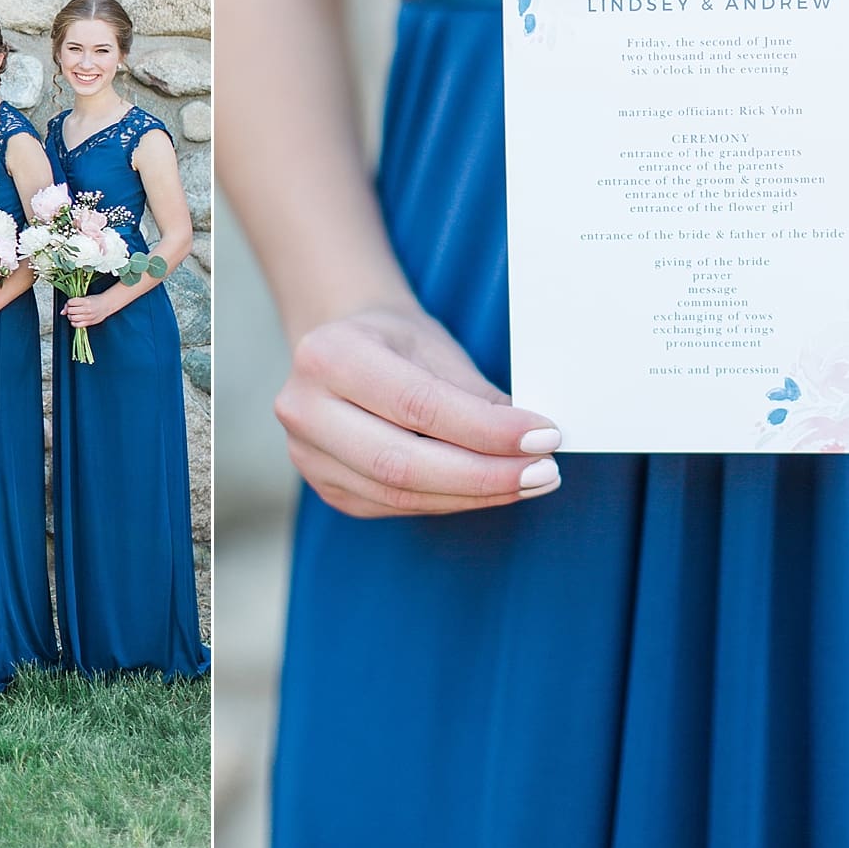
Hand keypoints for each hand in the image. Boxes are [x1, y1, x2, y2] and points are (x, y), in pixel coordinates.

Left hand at [62, 292, 116, 328]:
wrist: (107, 304)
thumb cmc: (96, 300)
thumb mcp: (85, 298)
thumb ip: (73, 303)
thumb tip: (62, 312)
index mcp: (86, 301)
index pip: (70, 302)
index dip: (68, 303)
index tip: (70, 304)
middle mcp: (87, 309)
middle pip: (70, 311)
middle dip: (69, 310)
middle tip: (72, 309)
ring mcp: (88, 316)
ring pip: (72, 318)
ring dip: (71, 316)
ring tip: (74, 314)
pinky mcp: (89, 322)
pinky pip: (77, 325)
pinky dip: (74, 323)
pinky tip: (76, 320)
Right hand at [274, 303, 561, 518]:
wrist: (341, 349)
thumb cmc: (392, 341)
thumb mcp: (434, 346)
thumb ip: (474, 395)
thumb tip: (533, 441)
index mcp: (328, 355)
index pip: (419, 404)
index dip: (486, 429)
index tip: (543, 436)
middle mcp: (304, 408)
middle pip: (401, 461)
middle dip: (483, 473)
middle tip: (544, 471)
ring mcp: (307, 455)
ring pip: (400, 493)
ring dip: (474, 494)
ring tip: (529, 482)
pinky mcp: (326, 487)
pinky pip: (395, 506)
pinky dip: (450, 501)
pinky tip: (490, 490)